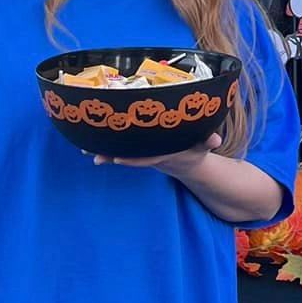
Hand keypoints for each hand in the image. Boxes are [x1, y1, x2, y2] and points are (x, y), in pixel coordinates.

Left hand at [94, 132, 222, 176]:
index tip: (117, 158)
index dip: (132, 158)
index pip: (145, 158)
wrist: (186, 163)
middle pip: (128, 156)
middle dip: (111, 155)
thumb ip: (208, 141)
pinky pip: (121, 149)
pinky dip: (107, 148)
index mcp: (162, 155)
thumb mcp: (202, 147)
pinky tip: (89, 146)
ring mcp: (142, 154)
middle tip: (93, 156)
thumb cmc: (194, 151)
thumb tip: (215, 139)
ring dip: (104, 152)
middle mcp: (148, 156)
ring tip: (85, 150)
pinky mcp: (138, 150)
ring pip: (121, 153)